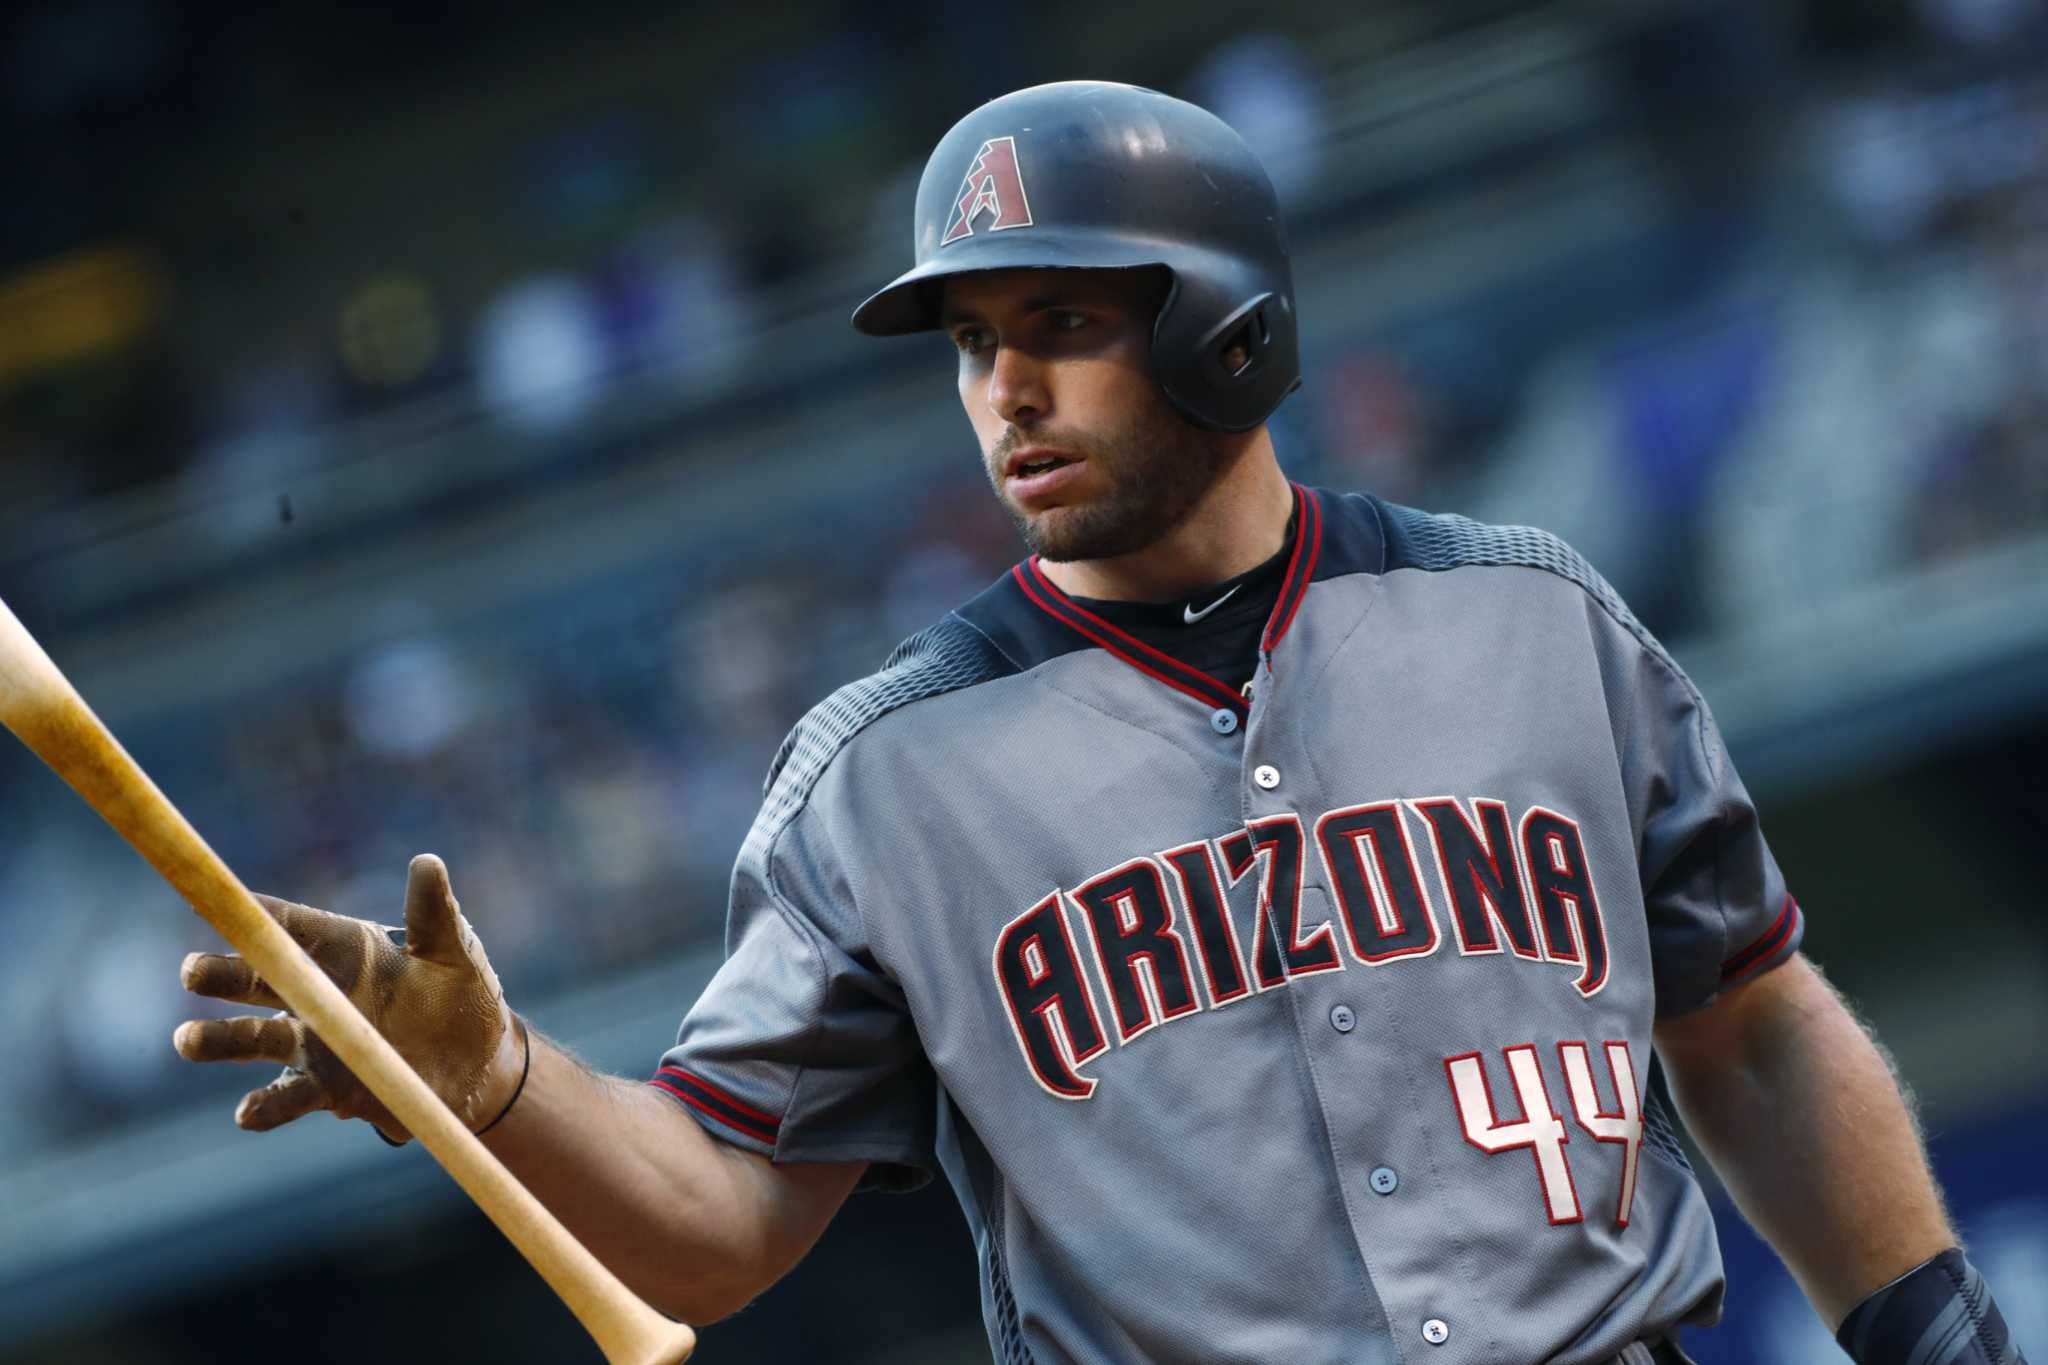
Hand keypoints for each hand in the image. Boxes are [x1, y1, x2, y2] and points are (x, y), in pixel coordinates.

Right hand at [174, 853, 522, 1143]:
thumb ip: (433, 915)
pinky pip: (287, 1098)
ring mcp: (315, 1043)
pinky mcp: (326, 1089)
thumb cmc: (462, 996)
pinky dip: (265, 1106)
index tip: (211, 899)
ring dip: (219, 1040)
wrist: (479, 1067)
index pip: (290, 926)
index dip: (253, 915)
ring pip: (254, 1039)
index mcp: (344, 950)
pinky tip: (247, 1112)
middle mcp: (318, 994)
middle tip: (191, 972)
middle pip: (257, 979)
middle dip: (220, 974)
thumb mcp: (452, 952)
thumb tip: (428, 862)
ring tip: (187, 1040)